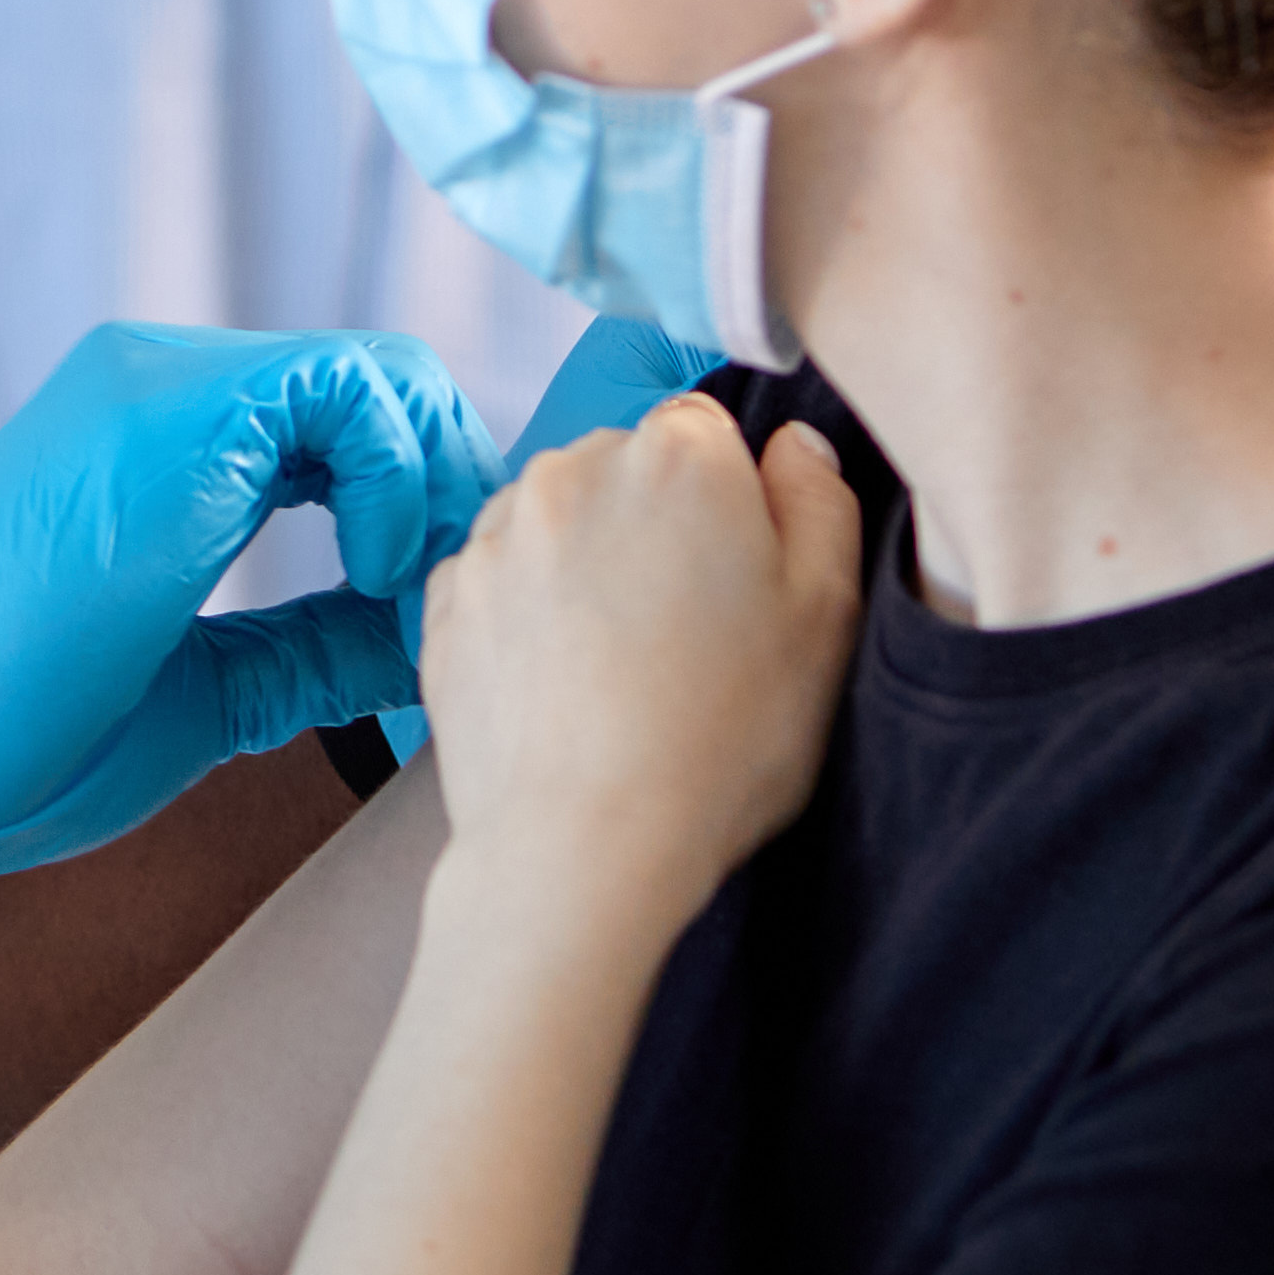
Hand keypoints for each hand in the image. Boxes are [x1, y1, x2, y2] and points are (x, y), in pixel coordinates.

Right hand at [0, 323, 486, 1027]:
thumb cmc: (24, 739)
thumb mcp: (212, 686)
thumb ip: (313, 647)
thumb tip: (426, 638)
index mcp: (166, 441)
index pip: (348, 418)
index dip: (427, 500)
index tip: (449, 603)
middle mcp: (164, 383)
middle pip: (378, 382)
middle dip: (451, 485)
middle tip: (460, 595)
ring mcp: (162, 385)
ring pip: (373, 374)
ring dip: (433, 482)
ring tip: (414, 593)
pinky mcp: (172, 414)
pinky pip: (345, 391)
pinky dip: (394, 478)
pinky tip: (371, 569)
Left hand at [415, 394, 863, 938]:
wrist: (585, 842)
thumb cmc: (722, 739)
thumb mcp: (828, 617)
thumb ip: (820, 504)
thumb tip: (793, 447)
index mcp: (678, 456)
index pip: (710, 432)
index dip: (733, 505)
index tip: (741, 578)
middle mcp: (573, 468)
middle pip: (628, 470)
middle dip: (657, 528)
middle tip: (690, 635)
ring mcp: (497, 532)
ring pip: (560, 521)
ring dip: (588, 566)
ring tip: (625, 671)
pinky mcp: (446, 596)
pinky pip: (504, 579)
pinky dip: (530, 615)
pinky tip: (567, 686)